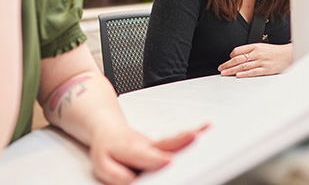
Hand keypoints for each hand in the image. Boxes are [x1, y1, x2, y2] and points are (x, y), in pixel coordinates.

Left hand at [89, 123, 208, 184]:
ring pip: (176, 141)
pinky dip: (194, 134)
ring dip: (190, 136)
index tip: (168, 159)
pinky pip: (180, 141)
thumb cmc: (109, 148)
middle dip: (180, 142)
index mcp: (133, 149)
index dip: (157, 158)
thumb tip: (132, 181)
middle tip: (193, 137)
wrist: (109, 130)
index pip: (146, 155)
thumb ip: (116, 174)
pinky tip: (205, 129)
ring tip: (204, 132)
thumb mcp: (102, 165)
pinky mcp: (166, 146)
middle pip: (166, 143)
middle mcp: (149, 145)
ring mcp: (159, 145)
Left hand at [218, 43, 292, 77]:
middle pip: (238, 59)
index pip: (238, 50)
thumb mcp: (262, 47)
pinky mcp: (266, 69)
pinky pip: (253, 72)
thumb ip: (251, 51)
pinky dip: (244, 74)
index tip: (226, 61)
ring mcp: (261, 61)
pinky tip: (238, 75)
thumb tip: (238, 56)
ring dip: (232, 70)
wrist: (289, 55)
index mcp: (255, 46)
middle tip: (220, 68)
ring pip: (243, 66)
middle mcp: (257, 53)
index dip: (230, 56)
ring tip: (225, 73)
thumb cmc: (275, 52)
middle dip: (227, 64)